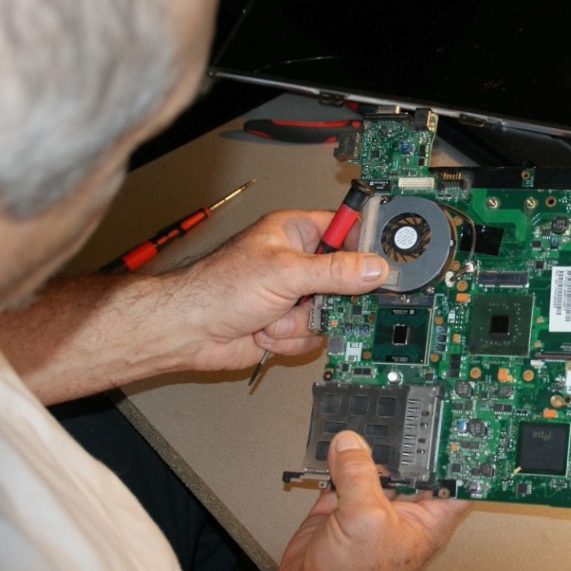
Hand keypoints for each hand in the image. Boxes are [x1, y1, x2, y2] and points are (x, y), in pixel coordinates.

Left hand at [174, 209, 388, 370]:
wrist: (188, 332)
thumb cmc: (217, 288)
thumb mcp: (284, 273)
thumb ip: (334, 271)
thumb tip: (373, 268)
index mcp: (296, 233)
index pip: (346, 231)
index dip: (365, 247)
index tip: (382, 264)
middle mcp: (299, 263)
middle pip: (346, 279)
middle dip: (327, 299)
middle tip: (320, 302)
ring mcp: (295, 296)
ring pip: (331, 313)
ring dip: (301, 323)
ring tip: (274, 316)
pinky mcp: (290, 325)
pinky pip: (314, 336)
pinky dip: (290, 339)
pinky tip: (265, 330)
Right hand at [275, 431, 469, 570]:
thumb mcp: (366, 519)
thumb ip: (360, 475)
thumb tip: (351, 445)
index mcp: (426, 516)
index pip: (453, 476)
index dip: (457, 449)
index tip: (457, 417)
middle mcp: (402, 508)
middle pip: (410, 462)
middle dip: (403, 436)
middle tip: (400, 404)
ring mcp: (371, 504)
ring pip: (374, 462)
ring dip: (365, 442)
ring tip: (363, 415)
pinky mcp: (341, 504)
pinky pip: (342, 471)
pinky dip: (336, 455)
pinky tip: (335, 440)